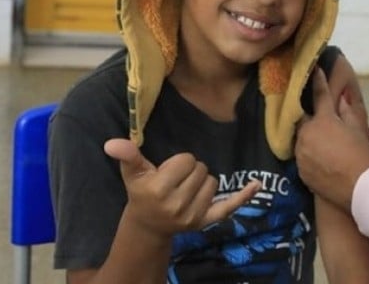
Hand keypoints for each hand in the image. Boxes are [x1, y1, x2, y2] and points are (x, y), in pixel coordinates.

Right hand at [103, 139, 259, 236]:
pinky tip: (256, 185)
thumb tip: (113, 142)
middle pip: (201, 169)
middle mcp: (176, 205)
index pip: (186, 160)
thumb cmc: (142, 193)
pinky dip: (244, 196)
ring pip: (213, 181)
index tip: (168, 171)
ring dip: (202, 182)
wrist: (148, 226)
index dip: (179, 162)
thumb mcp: (133, 174)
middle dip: (191, 171)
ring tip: (186, 189)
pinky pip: (229, 206)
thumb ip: (128, 156)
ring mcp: (193, 215)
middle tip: (177, 181)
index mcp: (158, 190)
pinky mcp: (205, 222)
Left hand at [294, 68, 368, 210]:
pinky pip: (302, 155)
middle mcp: (306, 133)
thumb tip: (342, 97)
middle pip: (304, 118)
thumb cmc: (362, 155)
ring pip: (301, 138)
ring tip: (323, 142)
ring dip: (309, 136)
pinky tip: (321, 158)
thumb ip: (348, 110)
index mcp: (323, 120)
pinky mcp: (299, 170)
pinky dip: (309, 153)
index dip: (317, 81)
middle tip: (322, 120)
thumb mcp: (359, 129)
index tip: (314, 70)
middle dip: (311, 117)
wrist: (358, 189)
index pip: (319, 95)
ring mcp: (300, 153)